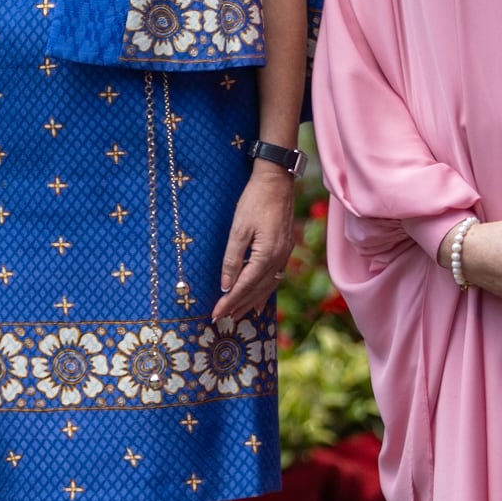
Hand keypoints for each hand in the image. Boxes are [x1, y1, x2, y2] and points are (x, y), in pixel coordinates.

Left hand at [214, 164, 297, 321]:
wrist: (277, 180)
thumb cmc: (255, 200)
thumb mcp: (239, 228)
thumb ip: (233, 258)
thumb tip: (226, 285)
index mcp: (267, 255)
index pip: (245, 286)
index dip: (230, 302)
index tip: (216, 314)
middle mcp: (279, 258)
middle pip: (257, 290)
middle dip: (239, 306)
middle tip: (224, 319)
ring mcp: (285, 253)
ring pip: (268, 285)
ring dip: (253, 301)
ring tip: (240, 314)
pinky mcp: (285, 247)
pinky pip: (275, 276)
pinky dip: (265, 290)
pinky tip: (260, 296)